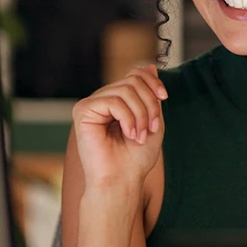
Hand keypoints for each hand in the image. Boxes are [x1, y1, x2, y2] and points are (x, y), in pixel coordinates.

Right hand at [71, 64, 167, 205]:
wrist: (121, 181)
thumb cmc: (136, 158)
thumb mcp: (153, 120)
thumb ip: (151, 96)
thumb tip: (150, 66)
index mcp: (119, 101)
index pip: (135, 74)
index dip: (152, 81)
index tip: (164, 98)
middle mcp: (103, 99)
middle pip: (133, 81)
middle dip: (149, 104)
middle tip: (151, 128)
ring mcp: (92, 104)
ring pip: (125, 90)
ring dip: (141, 114)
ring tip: (139, 136)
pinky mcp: (83, 111)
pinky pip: (113, 101)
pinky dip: (128, 118)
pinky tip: (129, 134)